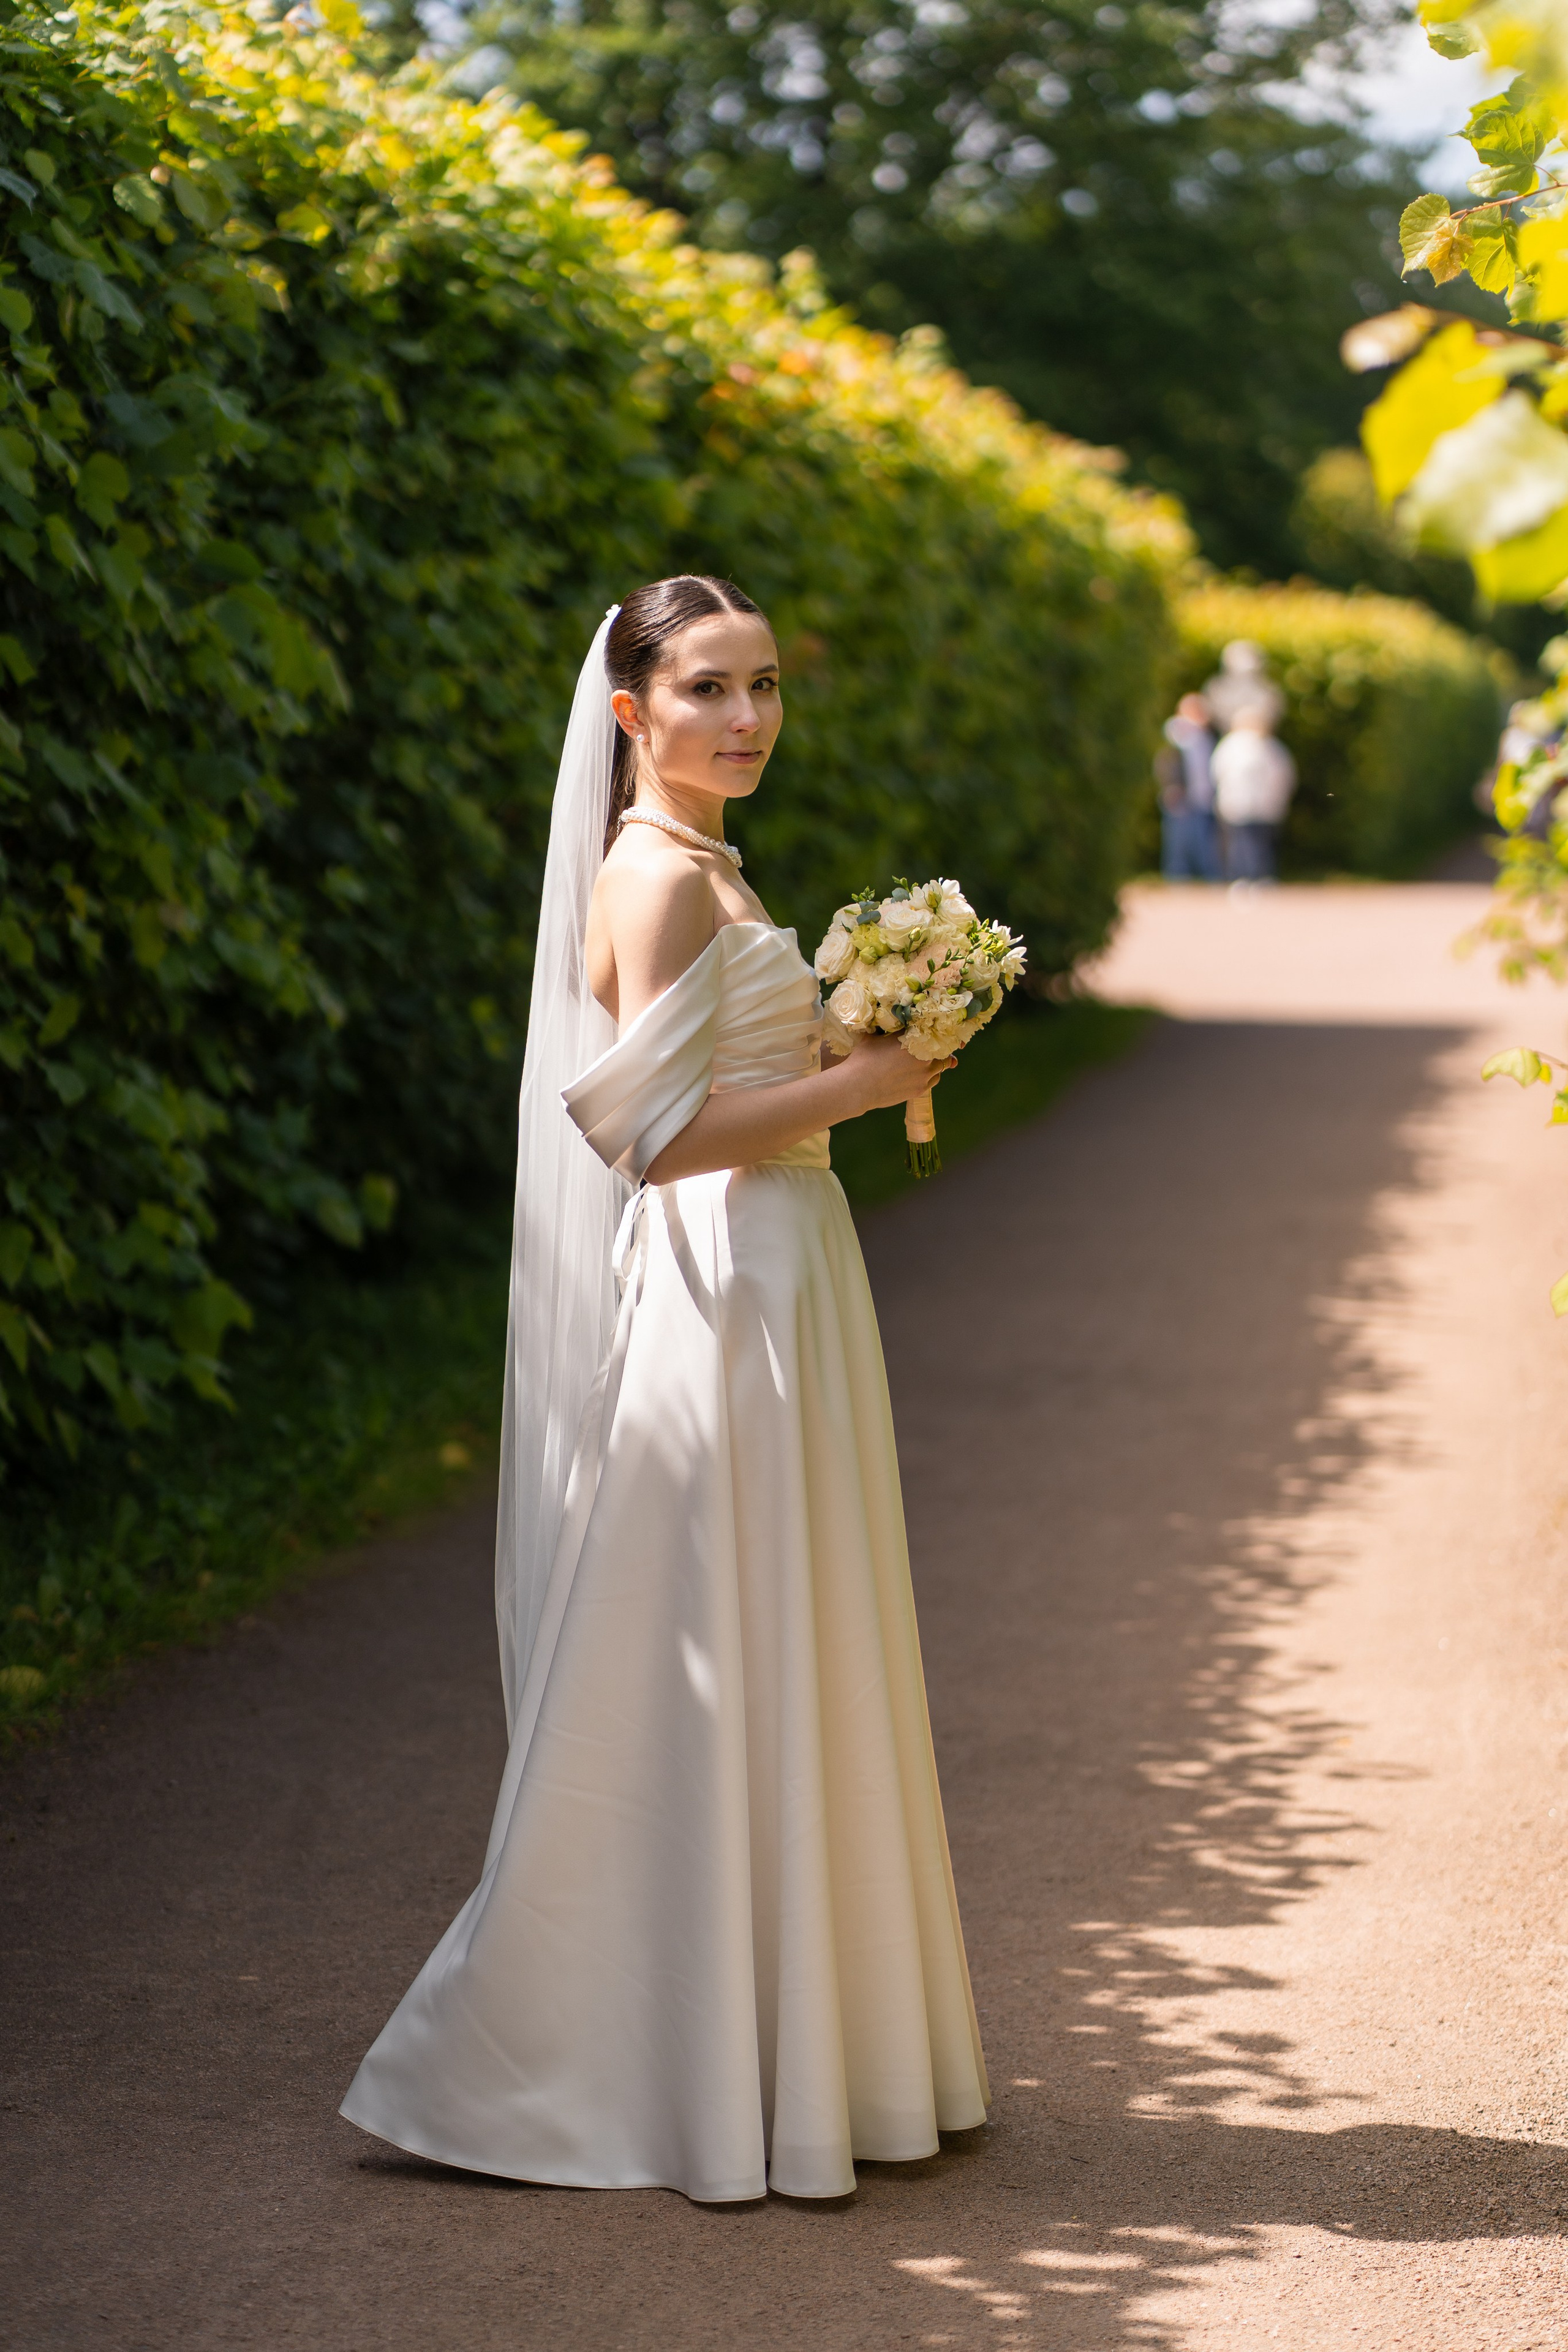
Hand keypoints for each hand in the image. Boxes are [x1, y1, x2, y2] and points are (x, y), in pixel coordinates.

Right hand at [834, 1033, 954, 1115]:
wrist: (858, 1086)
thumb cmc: (864, 1059)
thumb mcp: (875, 1036)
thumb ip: (890, 1030)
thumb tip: (894, 1023)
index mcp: (914, 1038)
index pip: (932, 1031)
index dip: (933, 1030)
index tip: (930, 1031)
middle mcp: (924, 1056)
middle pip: (941, 1048)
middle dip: (936, 1047)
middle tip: (930, 1046)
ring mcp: (925, 1074)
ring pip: (941, 1066)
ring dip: (936, 1062)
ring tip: (926, 1061)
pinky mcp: (921, 1089)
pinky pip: (934, 1080)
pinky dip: (931, 1075)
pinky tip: (922, 1073)